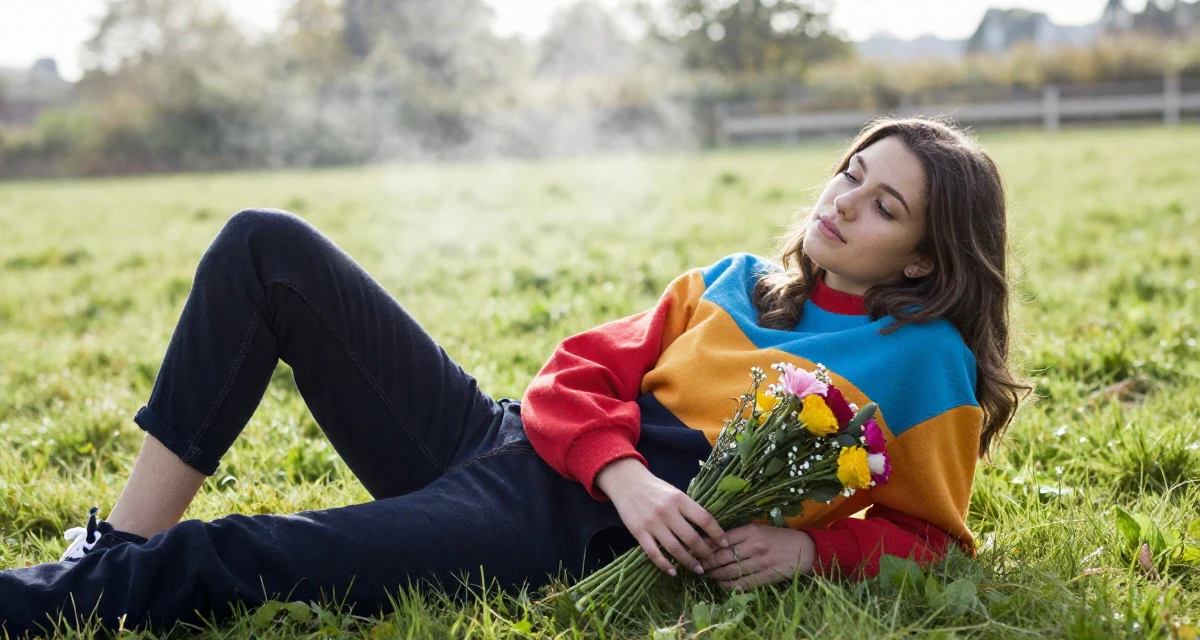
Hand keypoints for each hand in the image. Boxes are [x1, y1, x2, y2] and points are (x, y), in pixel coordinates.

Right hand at [595, 458, 727, 576]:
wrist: (627, 482)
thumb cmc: (655, 488)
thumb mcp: (675, 493)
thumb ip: (688, 509)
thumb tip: (707, 531)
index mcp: (680, 500)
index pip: (705, 519)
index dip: (717, 533)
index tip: (724, 543)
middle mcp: (667, 512)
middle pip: (691, 538)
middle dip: (705, 552)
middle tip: (712, 560)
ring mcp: (652, 524)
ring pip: (675, 549)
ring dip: (689, 562)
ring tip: (698, 569)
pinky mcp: (639, 533)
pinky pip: (654, 553)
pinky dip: (664, 565)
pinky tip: (673, 571)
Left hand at [699, 524, 815, 590]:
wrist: (804, 548)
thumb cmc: (778, 538)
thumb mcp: (758, 529)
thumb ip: (738, 535)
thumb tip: (711, 542)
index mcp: (750, 530)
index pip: (721, 539)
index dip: (706, 547)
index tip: (696, 551)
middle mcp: (754, 545)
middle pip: (722, 556)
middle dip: (706, 563)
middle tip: (697, 566)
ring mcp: (760, 562)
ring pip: (729, 571)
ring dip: (715, 575)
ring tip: (707, 575)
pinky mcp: (766, 576)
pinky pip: (742, 583)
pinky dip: (729, 585)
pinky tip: (721, 584)